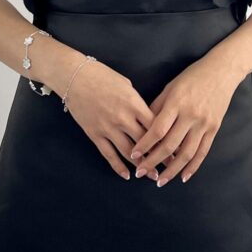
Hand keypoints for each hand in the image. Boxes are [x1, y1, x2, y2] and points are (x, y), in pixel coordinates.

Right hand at [63, 58, 174, 181]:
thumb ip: (137, 102)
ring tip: (152, 175)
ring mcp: (108, 128)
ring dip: (142, 165)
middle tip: (170, 166)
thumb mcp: (126, 84)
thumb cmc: (102, 75)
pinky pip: (108, 154)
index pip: (155, 126)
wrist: (75, 77)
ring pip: (129, 152)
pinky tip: (127, 175)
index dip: (168, 139)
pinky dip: (118, 167)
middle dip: (159, 156)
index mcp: (133, 103)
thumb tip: (147, 116)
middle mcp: (123, 118)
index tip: (177, 148)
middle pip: (146, 142)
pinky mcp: (95, 134)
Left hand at [129, 57, 238, 185]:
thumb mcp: (170, 87)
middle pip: (170, 145)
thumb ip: (157, 108)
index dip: (144, 145)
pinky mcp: (214, 128)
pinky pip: (203, 152)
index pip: (157, 129)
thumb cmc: (192, 77)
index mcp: (176, 103)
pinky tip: (183, 177)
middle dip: (153, 161)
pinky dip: (193, 166)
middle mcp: (190, 115)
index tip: (134, 155)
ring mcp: (204, 123)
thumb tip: (142, 128)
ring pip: (186, 153)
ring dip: (172, 170)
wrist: (221, 71)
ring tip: (161, 181)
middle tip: (141, 172)